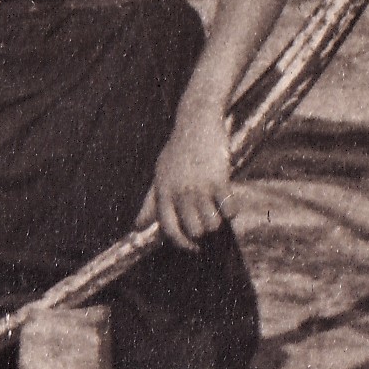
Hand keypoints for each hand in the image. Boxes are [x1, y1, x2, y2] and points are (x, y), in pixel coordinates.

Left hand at [147, 99, 236, 251]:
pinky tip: (227, 199)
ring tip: (216, 206)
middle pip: (194, 230)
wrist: (196, 121)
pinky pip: (229, 210)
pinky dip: (231, 210)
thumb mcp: (160, 173)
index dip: (181, 242)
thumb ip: (150, 203)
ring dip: (218, 221)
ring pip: (212, 224)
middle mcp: (180, 191)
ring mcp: (199, 186)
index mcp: (163, 190)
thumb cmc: (178, 151)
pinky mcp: (219, 180)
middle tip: (206, 216)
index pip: (169, 228)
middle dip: (203, 229)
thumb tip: (137, 226)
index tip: (192, 247)